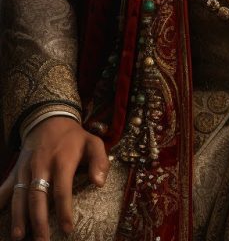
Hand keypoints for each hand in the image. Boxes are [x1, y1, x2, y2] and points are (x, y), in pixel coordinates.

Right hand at [0, 116, 109, 240]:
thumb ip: (100, 161)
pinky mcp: (16, 170)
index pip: (62, 190)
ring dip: (18, 216)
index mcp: (62, 160)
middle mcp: (41, 165)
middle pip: (38, 196)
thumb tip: (99, 183)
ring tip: (18, 237)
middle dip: (38, 221)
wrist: (49, 119)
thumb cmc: (74, 137)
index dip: (65, 211)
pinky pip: (4, 186)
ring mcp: (26, 168)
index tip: (67, 230)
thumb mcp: (93, 142)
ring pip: (20, 195)